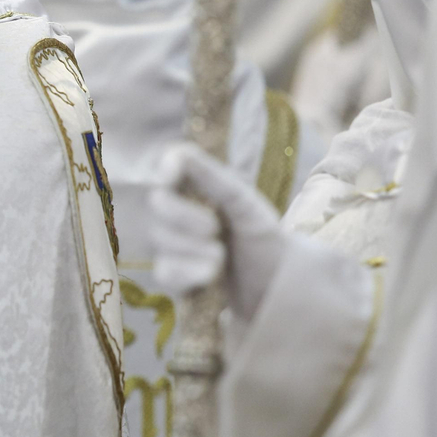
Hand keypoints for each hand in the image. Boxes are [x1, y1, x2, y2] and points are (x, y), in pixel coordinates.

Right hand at [149, 141, 288, 321]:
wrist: (277, 284)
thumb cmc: (263, 237)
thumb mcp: (245, 204)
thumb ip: (213, 178)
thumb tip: (180, 152)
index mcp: (199, 188)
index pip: (170, 168)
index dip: (166, 169)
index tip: (172, 176)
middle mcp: (180, 212)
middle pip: (159, 203)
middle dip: (184, 216)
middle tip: (214, 228)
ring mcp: (173, 244)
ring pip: (160, 240)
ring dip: (193, 250)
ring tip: (221, 258)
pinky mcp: (174, 277)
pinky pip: (164, 272)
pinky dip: (188, 273)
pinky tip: (210, 277)